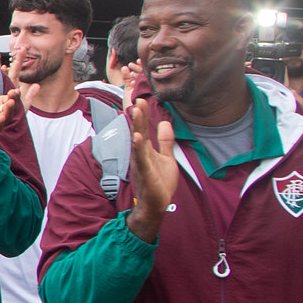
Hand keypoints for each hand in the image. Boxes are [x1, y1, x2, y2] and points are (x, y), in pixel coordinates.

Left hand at [0, 65, 22, 152]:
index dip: (14, 94)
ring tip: (9, 102)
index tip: (15, 88)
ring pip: (5, 117)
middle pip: (11, 107)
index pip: (11, 98)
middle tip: (15, 92)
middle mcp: (0, 114)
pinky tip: (0, 118)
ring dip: (8, 110)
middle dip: (14, 100)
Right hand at [125, 99, 178, 243]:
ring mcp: (141, 163)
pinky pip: (141, 158)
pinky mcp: (145, 173)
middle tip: (137, 99)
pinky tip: (137, 137)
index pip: (143, 128)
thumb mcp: (166, 157)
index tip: (142, 98)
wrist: (157, 204)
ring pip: (137, 141)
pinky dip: (138, 147)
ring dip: (136, 126)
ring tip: (135, 111)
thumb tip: (166, 123)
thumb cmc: (160, 183)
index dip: (143, 114)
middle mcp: (140, 154)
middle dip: (138, 115)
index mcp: (145, 150)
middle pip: (138, 131)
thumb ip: (165, 141)